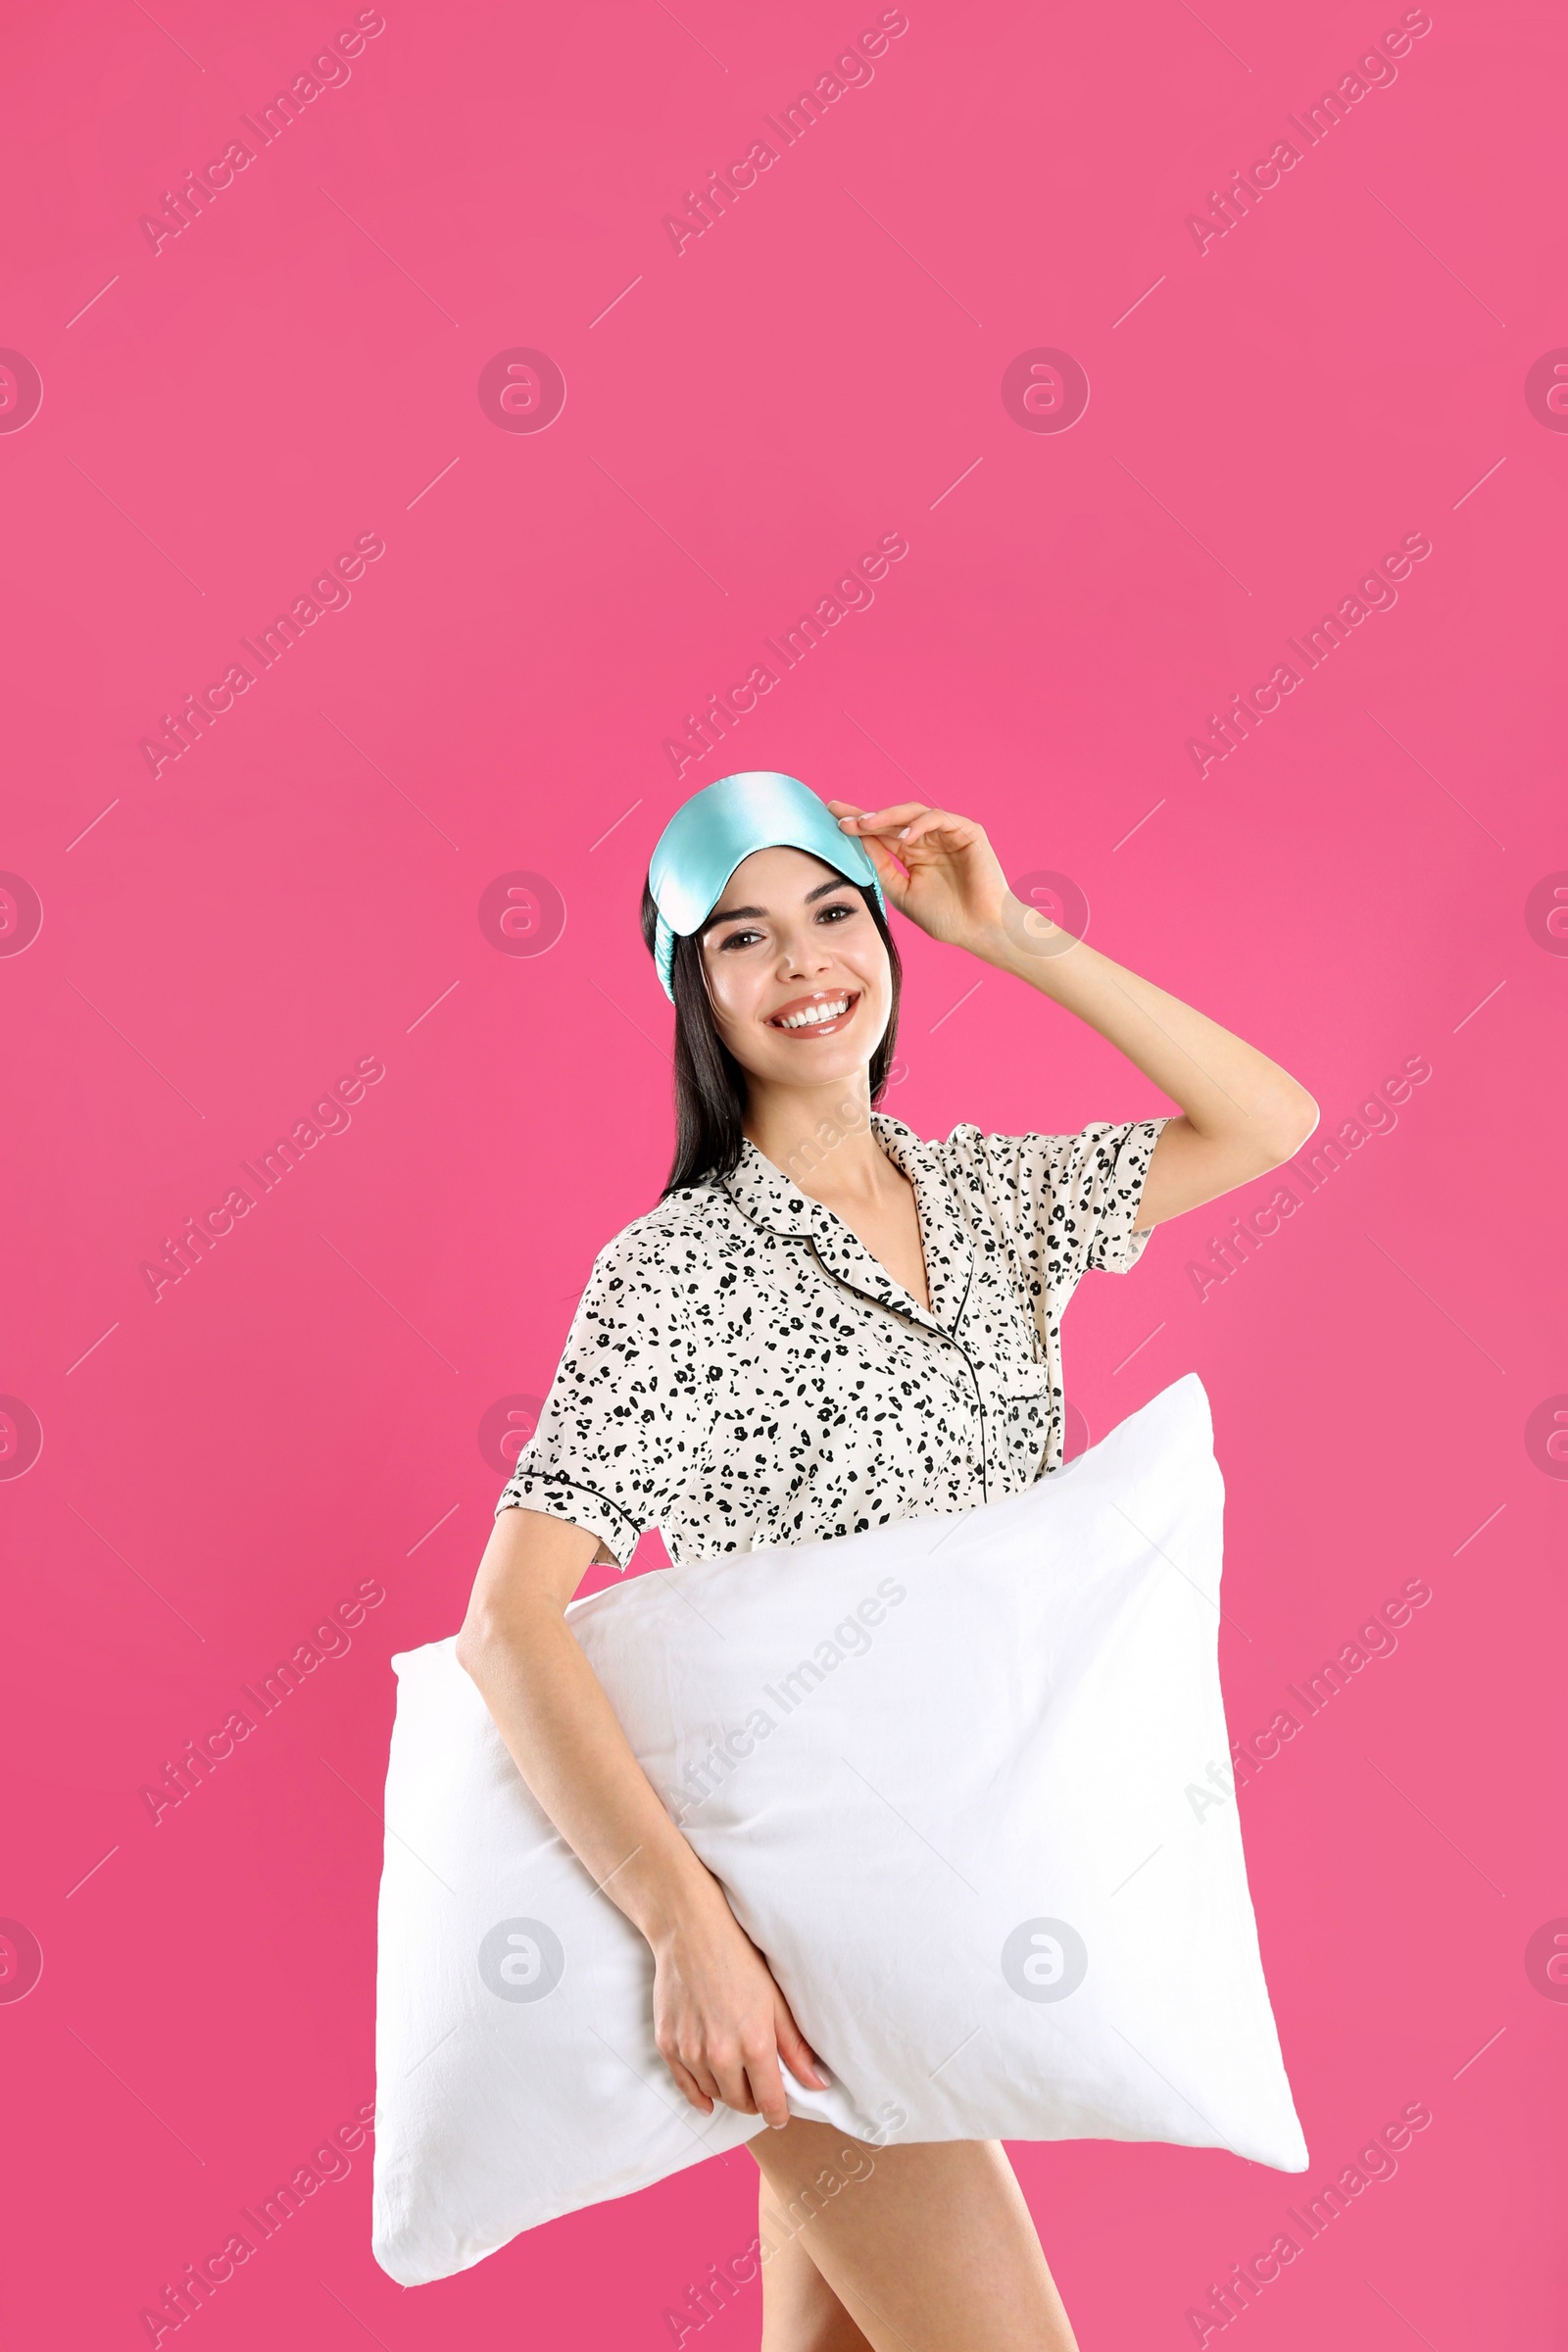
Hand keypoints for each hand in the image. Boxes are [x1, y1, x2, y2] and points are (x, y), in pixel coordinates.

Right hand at [650, 1888, 828, 2125]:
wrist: (691, 1932)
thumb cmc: (739, 1960)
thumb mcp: (776, 2000)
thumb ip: (796, 2047)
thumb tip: (818, 2084)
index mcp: (754, 2044)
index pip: (770, 2103)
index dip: (778, 2114)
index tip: (780, 2115)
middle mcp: (720, 2055)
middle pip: (740, 2103)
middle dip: (754, 2101)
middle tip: (760, 2090)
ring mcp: (690, 2052)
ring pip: (713, 2095)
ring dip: (727, 2092)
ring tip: (736, 2077)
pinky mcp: (667, 2045)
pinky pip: (685, 2086)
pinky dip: (698, 2094)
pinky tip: (707, 2097)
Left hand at [828, 799, 1011, 952]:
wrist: (980, 930)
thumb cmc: (946, 918)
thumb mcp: (902, 893)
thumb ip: (882, 867)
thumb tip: (859, 842)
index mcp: (914, 854)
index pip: (882, 834)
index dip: (859, 825)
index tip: (832, 818)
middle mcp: (928, 840)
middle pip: (893, 820)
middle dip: (866, 816)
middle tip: (841, 816)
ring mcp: (948, 834)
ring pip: (913, 813)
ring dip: (888, 817)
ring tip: (866, 824)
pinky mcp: (967, 831)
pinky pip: (938, 818)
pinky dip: (919, 824)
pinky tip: (903, 837)